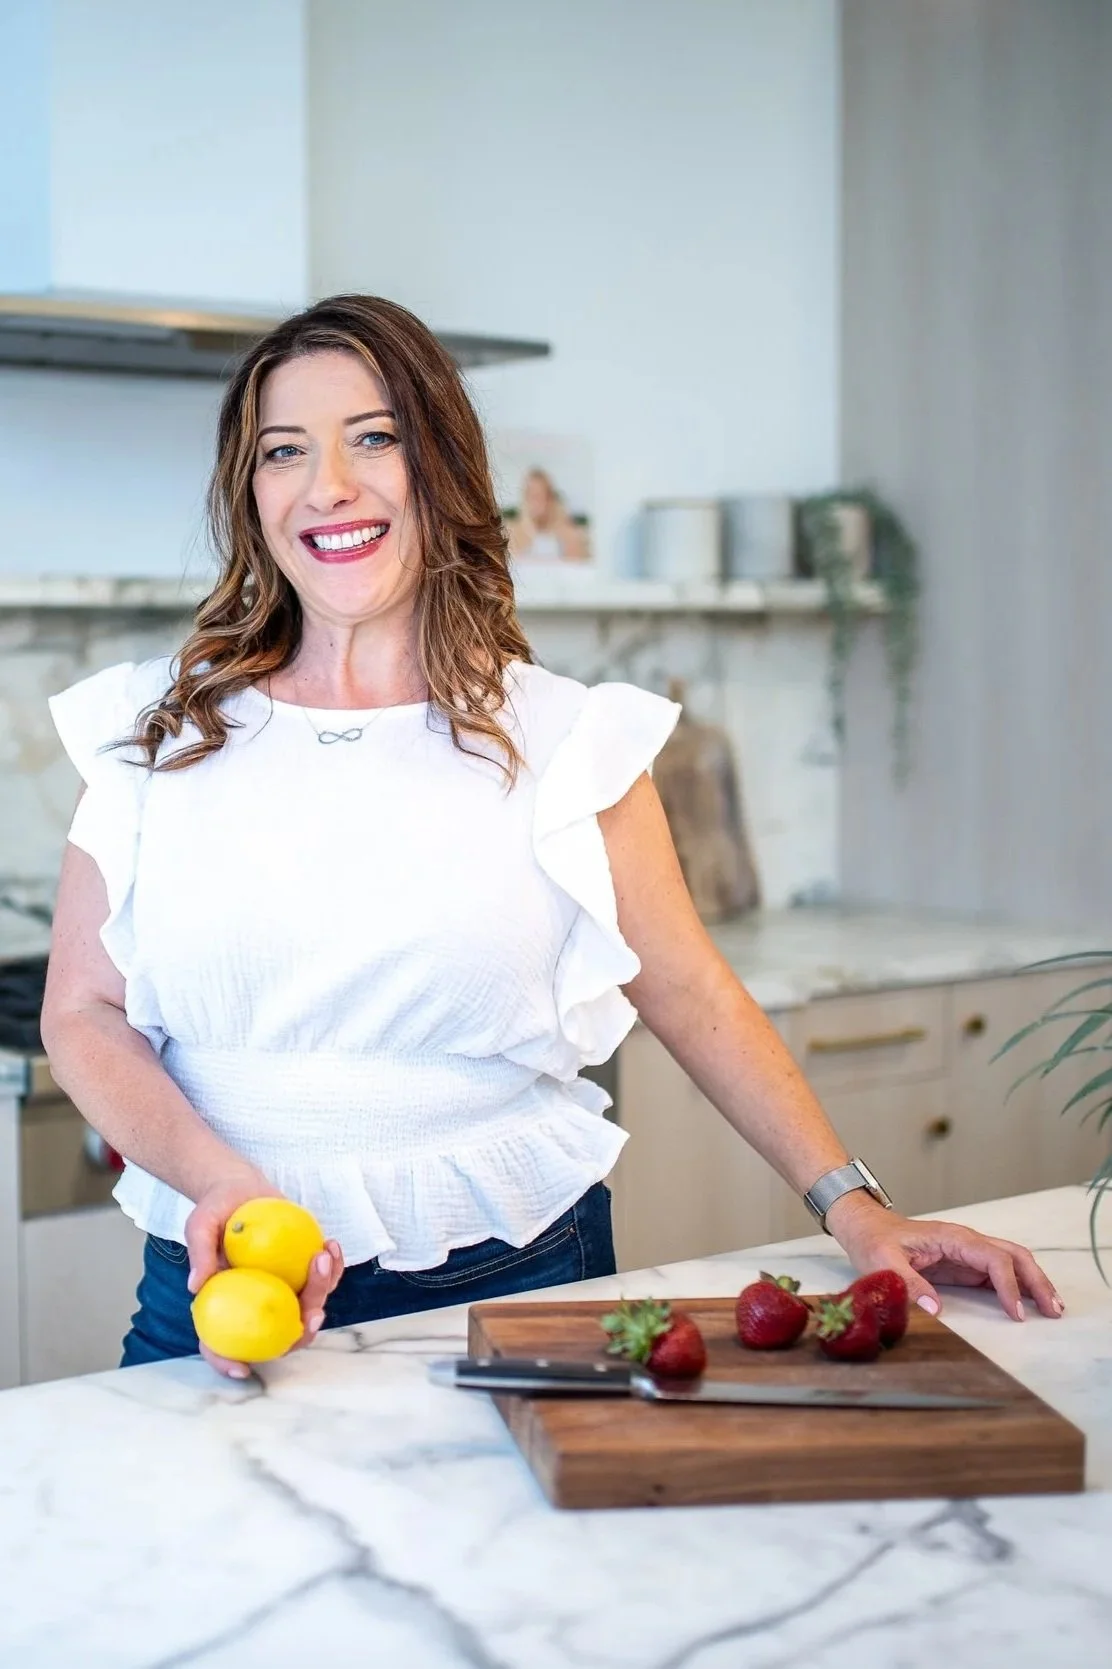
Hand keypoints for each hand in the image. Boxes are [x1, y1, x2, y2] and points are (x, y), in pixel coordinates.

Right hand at [184, 1168, 344, 1378]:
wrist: (241, 1188)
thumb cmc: (215, 1210)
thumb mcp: (200, 1225)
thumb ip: (200, 1253)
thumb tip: (196, 1287)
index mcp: (224, 1303)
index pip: (219, 1344)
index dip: (227, 1363)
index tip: (243, 1369)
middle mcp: (256, 1304)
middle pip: (278, 1334)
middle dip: (301, 1332)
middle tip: (314, 1312)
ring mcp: (282, 1290)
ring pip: (307, 1308)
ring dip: (322, 1290)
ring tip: (322, 1254)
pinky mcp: (302, 1272)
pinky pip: (322, 1279)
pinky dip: (332, 1267)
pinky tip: (329, 1245)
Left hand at [824, 1192, 1064, 1321]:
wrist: (866, 1228)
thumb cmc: (874, 1242)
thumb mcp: (884, 1264)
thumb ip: (910, 1285)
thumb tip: (937, 1310)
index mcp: (952, 1237)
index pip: (993, 1258)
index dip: (1007, 1285)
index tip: (1015, 1313)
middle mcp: (967, 1241)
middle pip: (1015, 1255)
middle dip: (1037, 1281)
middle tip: (1054, 1310)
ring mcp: (968, 1252)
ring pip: (1013, 1261)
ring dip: (1034, 1282)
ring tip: (1053, 1308)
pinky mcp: (965, 1263)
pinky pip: (1000, 1272)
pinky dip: (1019, 1286)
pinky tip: (1030, 1303)